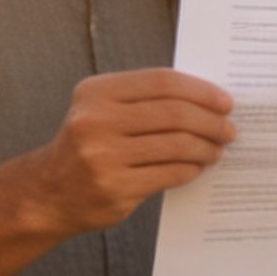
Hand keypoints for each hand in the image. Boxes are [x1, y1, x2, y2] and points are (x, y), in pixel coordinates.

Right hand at [26, 70, 233, 235]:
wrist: (48, 193)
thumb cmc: (89, 145)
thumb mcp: (103, 110)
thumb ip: (145, 100)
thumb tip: (208, 100)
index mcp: (95, 92)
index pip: (162, 82)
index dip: (201, 90)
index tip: (225, 102)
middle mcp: (94, 121)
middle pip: (174, 113)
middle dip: (210, 121)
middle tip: (228, 130)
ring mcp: (102, 157)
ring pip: (176, 144)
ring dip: (206, 147)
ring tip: (216, 149)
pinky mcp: (114, 188)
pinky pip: (170, 173)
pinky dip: (191, 169)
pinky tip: (196, 167)